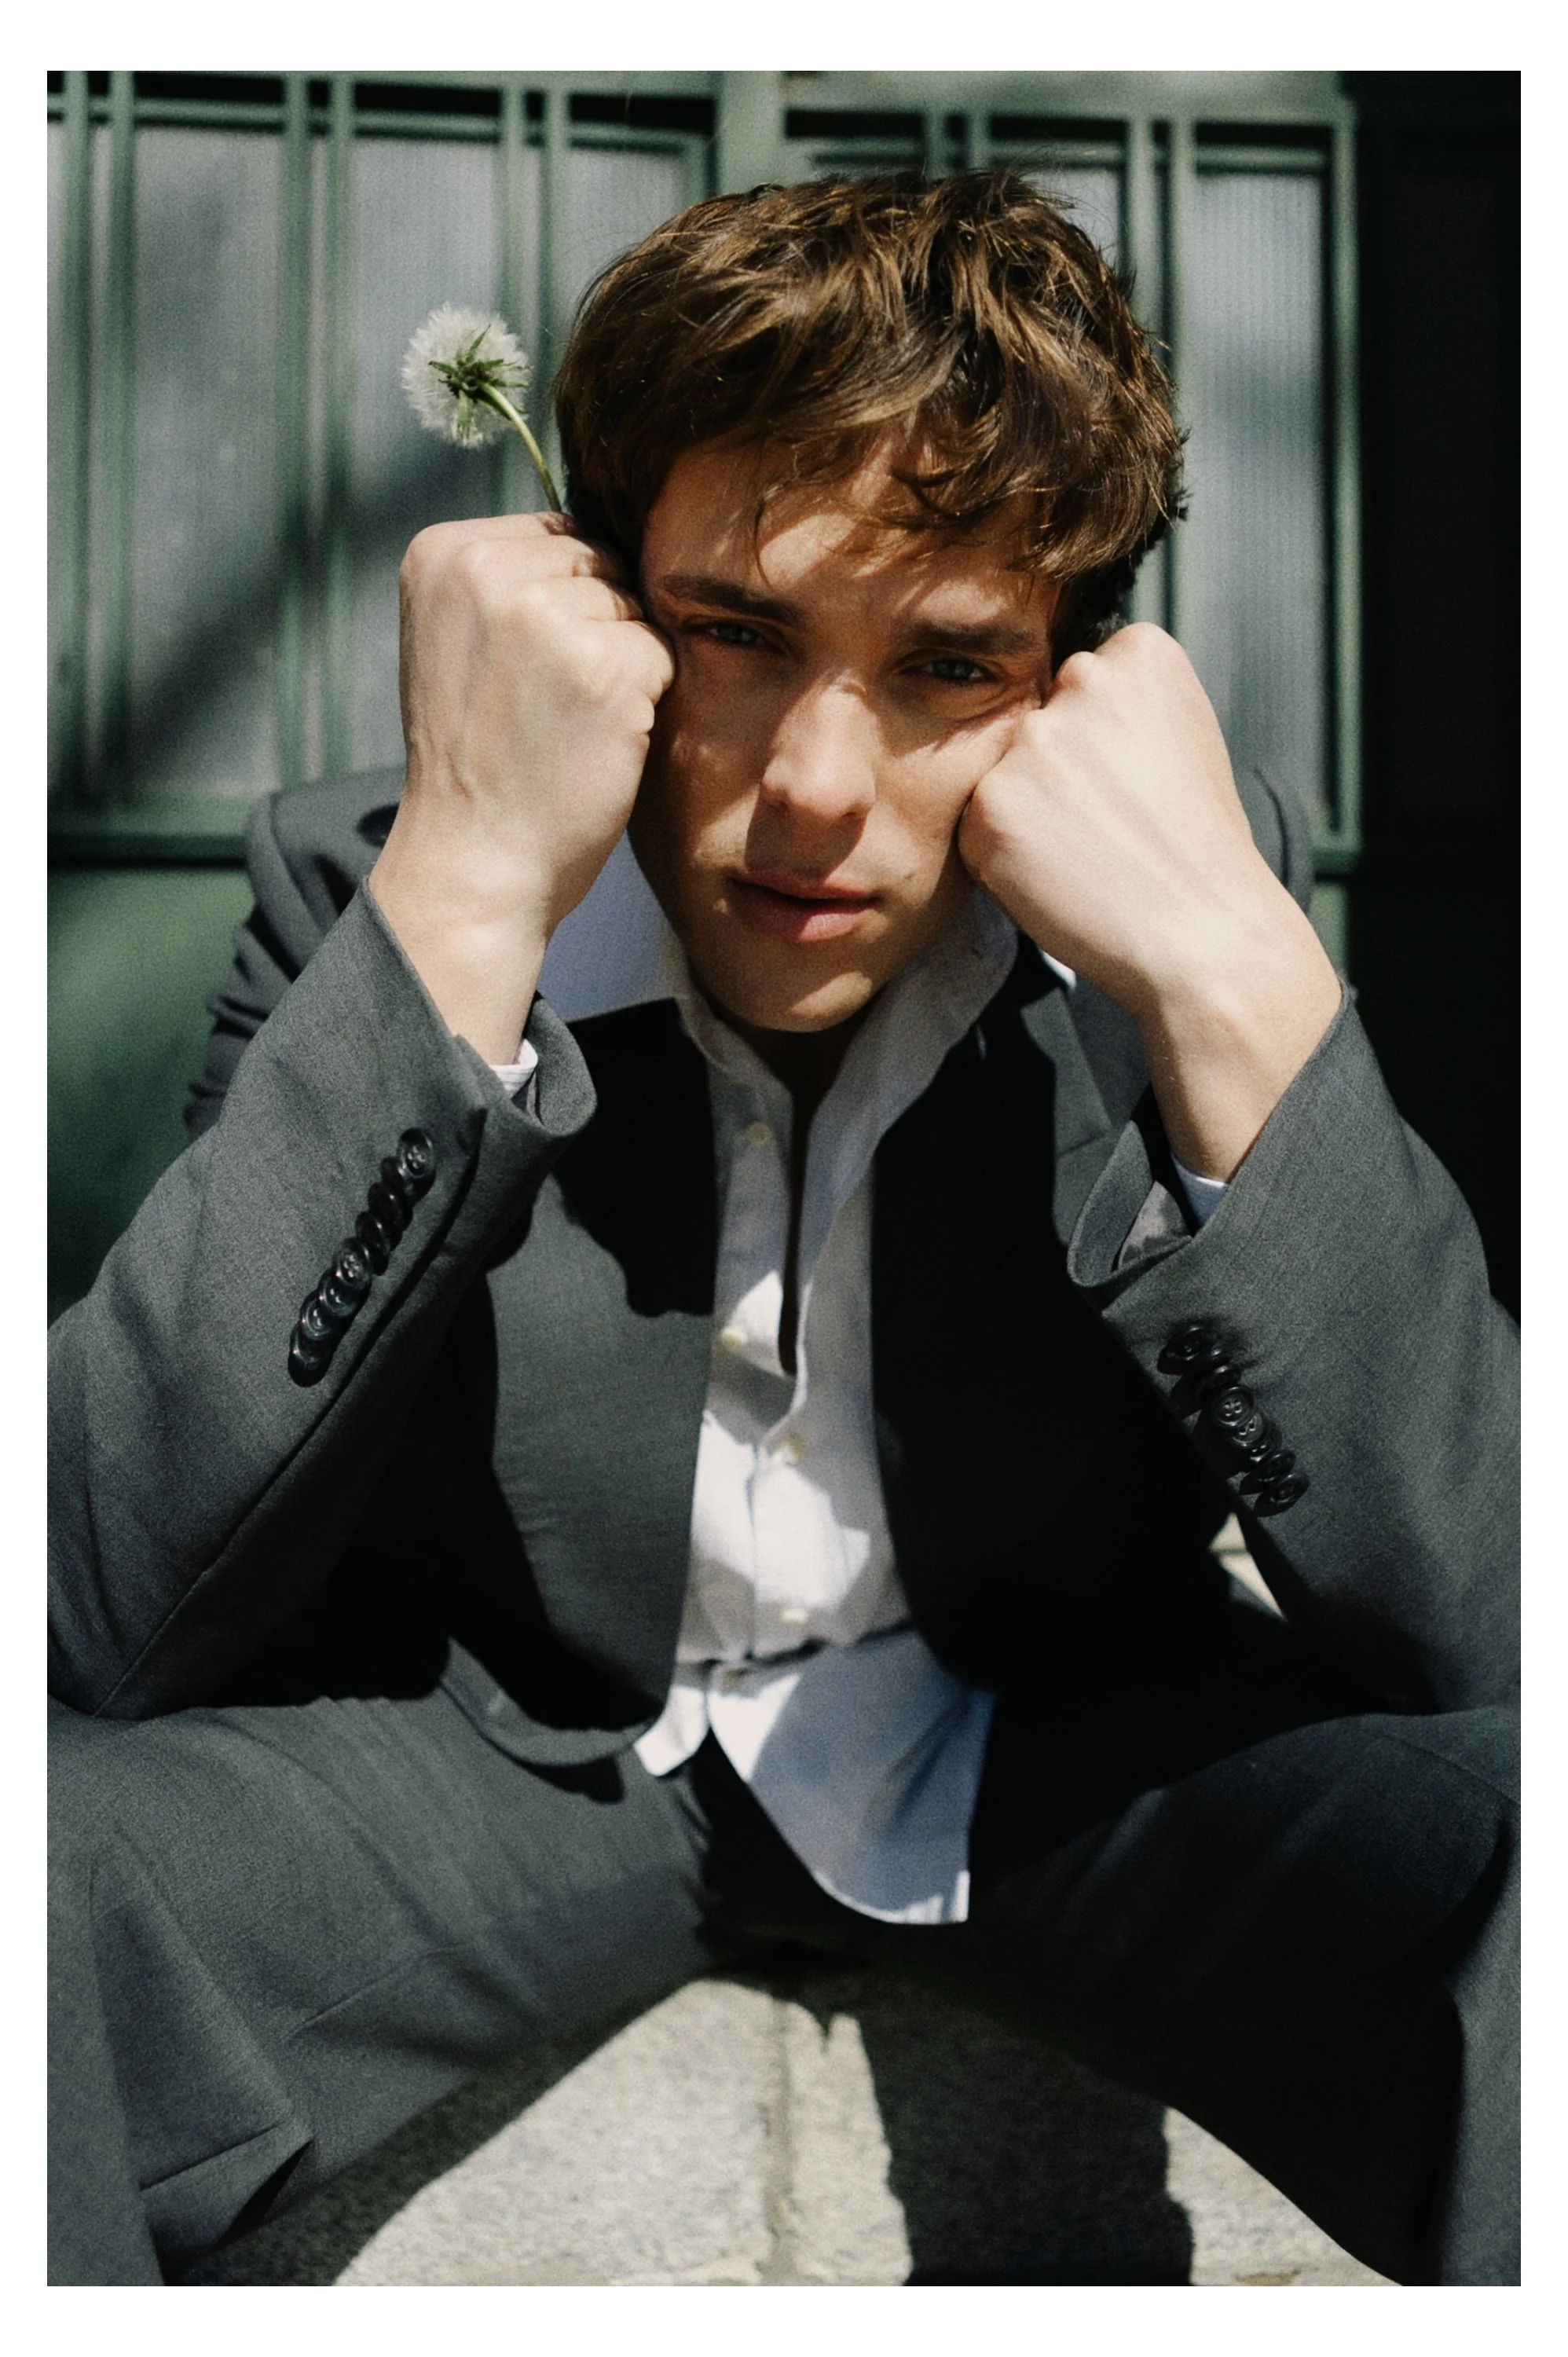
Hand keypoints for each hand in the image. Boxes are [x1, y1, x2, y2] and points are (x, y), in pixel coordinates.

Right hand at [370, 512, 673, 1060]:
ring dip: (622, 663)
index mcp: (442, 552)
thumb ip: (511, 580)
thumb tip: (607, 530)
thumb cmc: (476, 761)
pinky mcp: (608, 664)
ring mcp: (549, 615)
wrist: (472, 860)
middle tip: (548, 704)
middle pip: (599, 560)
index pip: (554, 533)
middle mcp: (488, 569)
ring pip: (635, 605)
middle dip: (595, 627)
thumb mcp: (461, 642)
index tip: (524, 670)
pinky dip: (646, 700)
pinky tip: (597, 741)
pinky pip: (663, 653)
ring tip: (567, 722)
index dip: (562, 603)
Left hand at [958, 625, 1341, 1178]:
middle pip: (1038, 721)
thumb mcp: (1186, 739)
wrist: (1202, 935)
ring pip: (1004, 771)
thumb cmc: (1198, 850)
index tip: (1136, 781)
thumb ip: (1124, 706)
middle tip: (1108, 823)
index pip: (1083, 681)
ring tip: (1088, 851)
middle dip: (1057, 769)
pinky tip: (1061, 875)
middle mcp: (1083, 678)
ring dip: (1027, 810)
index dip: (1103, 741)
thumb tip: (1063, 698)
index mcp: (1141, 652)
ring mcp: (1034, 741)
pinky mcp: (992, 801)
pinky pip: (978, 823)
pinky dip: (1004, 854)